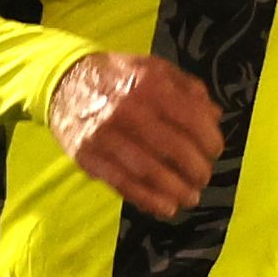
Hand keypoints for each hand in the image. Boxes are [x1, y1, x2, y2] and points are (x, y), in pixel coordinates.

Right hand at [48, 52, 221, 218]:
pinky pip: (123, 184)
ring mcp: (106, 135)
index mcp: (150, 84)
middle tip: (204, 177)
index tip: (215, 151)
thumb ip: (188, 88)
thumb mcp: (154, 68)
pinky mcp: (89, 156)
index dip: (209, 140)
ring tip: (191, 198)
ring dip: (176, 190)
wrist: (63, 81)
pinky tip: (166, 209)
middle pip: (174, 149)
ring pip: (150, 171)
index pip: (191, 119)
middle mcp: (128, 109)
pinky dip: (148, 200)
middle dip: (197, 169)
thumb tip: (215, 115)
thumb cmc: (118, 76)